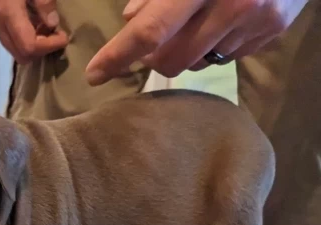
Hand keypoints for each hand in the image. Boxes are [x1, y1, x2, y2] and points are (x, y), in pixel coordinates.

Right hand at [0, 0, 68, 63]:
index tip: (63, 36)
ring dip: (32, 44)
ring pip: (13, 49)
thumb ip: (44, 2)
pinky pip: (8, 37)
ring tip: (46, 29)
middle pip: (20, 54)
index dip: (49, 46)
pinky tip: (34, 21)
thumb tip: (52, 24)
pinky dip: (23, 36)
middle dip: (41, 50)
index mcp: (8, 13)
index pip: (29, 46)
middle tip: (55, 36)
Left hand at [86, 0, 307, 84]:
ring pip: (197, 63)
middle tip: (150, 41)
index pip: (150, 30)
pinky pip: (226, 57)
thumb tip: (131, 19)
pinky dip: (214, 45)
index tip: (95, 74)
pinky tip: (223, 20)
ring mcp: (256, 22)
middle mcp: (232, 5)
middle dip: (152, 57)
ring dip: (186, 50)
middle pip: (171, 60)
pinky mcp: (272, 32)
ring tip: (196, 20)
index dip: (118, 55)